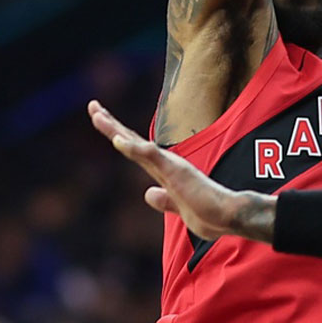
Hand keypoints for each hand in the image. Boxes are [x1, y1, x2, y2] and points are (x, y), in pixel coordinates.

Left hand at [88, 101, 246, 239]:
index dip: (119, 136)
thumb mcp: (179, 208)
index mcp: (164, 172)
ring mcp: (169, 166)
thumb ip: (164, 200)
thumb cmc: (209, 213)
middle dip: (111, 124)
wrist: (228, 217)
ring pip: (136, 144)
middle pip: (132, 141)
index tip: (102, 121)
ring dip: (115, 129)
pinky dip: (133, 147)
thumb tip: (148, 193)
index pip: (136, 151)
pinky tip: (118, 141)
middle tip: (92, 106)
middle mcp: (165, 164)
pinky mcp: (175, 171)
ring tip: (96, 114)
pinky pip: (150, 156)